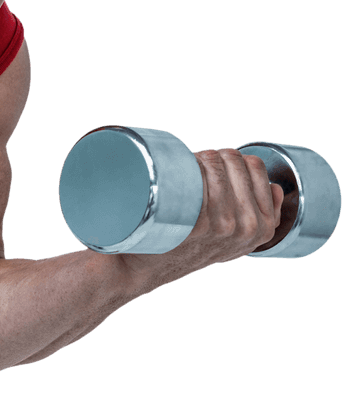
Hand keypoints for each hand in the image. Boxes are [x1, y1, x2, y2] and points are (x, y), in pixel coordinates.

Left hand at [118, 148, 283, 293]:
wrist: (149, 268)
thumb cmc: (192, 246)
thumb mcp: (237, 238)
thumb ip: (263, 214)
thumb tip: (274, 187)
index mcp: (264, 226)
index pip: (256, 166)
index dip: (231, 158)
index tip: (213, 166)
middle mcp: (249, 226)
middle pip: (235, 160)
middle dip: (213, 155)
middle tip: (193, 167)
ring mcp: (225, 224)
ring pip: (217, 162)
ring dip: (198, 157)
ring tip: (182, 170)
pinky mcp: (199, 224)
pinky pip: (201, 176)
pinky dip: (188, 166)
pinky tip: (176, 172)